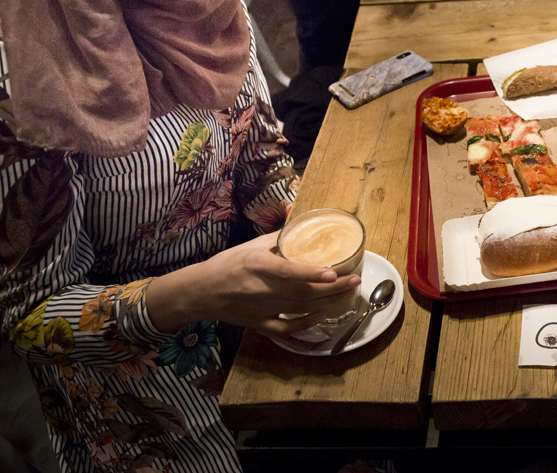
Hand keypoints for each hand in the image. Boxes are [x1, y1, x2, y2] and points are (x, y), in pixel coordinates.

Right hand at [156, 232, 361, 347]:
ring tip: (349, 293)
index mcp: (258, 266)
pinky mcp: (259, 324)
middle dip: (333, 288)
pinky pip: (286, 328)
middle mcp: (261, 290)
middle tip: (356, 280)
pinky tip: (322, 315)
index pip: (288, 272)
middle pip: (302, 292)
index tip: (334, 272)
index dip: (312, 274)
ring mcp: (261, 310)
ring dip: (328, 302)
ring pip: (300, 308)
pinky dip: (305, 324)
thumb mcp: (250, 246)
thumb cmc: (226, 265)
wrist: (200, 292)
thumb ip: (277, 239)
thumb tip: (300, 227)